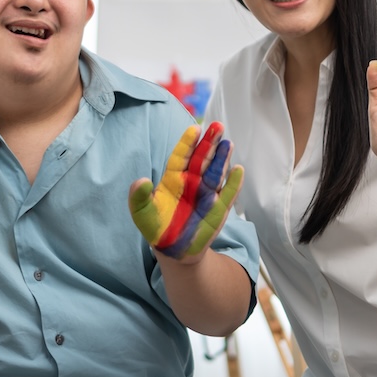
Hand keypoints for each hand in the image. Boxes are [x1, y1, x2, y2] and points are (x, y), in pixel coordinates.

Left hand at [129, 122, 243, 260]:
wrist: (173, 250)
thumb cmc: (155, 227)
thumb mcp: (141, 212)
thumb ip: (138, 196)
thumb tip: (141, 181)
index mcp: (172, 179)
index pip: (180, 157)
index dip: (187, 143)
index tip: (194, 129)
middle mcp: (191, 182)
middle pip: (201, 159)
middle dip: (209, 143)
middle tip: (218, 126)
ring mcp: (206, 194)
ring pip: (216, 172)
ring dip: (222, 158)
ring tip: (227, 143)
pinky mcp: (218, 209)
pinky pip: (227, 194)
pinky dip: (233, 183)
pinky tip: (238, 169)